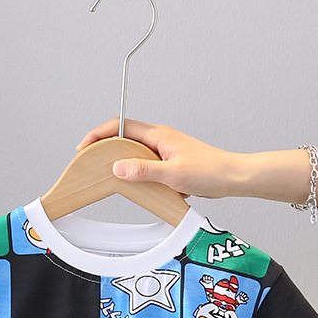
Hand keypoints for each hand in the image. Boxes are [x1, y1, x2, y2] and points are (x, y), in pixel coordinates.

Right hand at [77, 119, 241, 198]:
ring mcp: (165, 152)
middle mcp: (160, 139)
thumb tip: (117, 168)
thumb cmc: (210, 171)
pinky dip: (143, 179)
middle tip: (93, 166)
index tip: (84, 148)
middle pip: (124, 140)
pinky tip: (146, 191)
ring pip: (136, 156)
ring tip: (117, 181)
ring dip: (126, 167)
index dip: (98, 135)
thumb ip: (144, 171)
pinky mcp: (171, 165)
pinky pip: (149, 169)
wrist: (232, 178)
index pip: (119, 126)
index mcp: (158, 135)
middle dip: (106, 151)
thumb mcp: (172, 174)